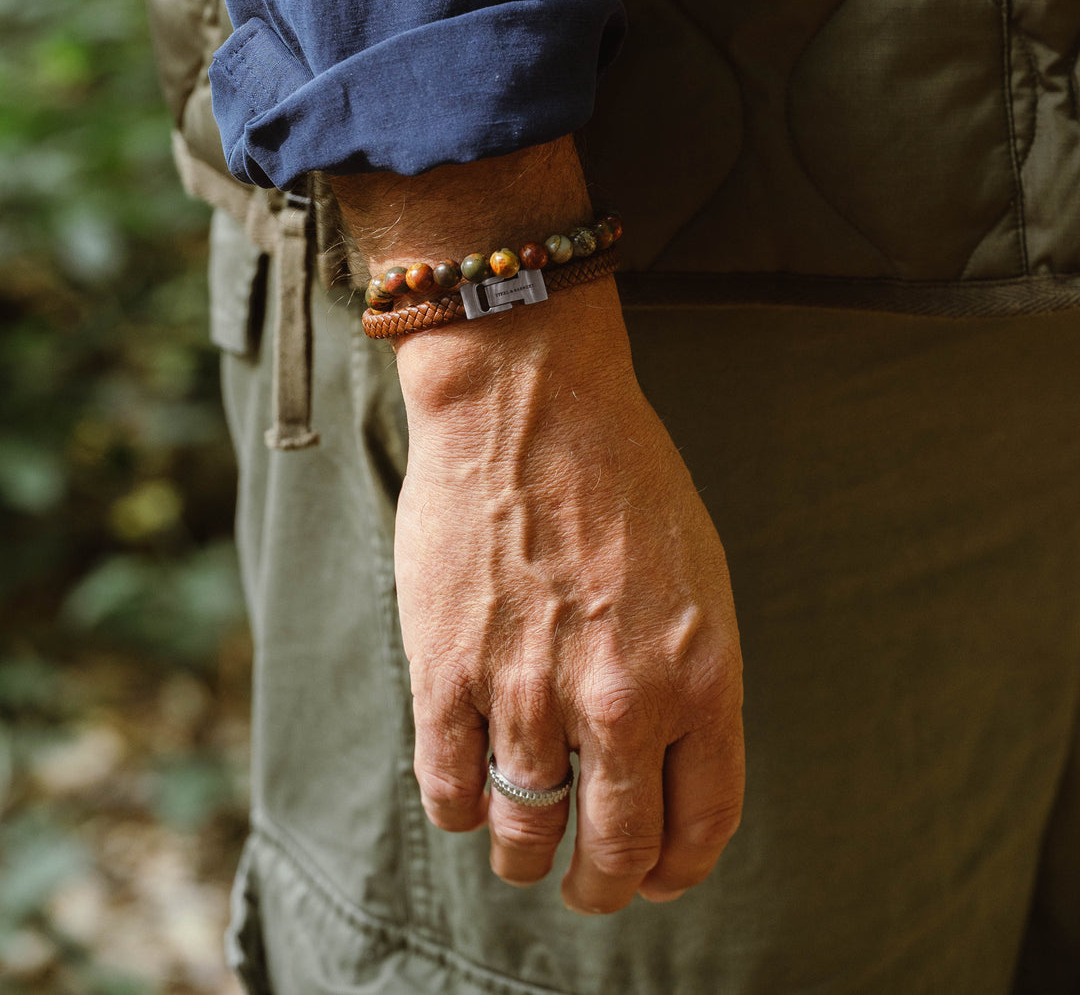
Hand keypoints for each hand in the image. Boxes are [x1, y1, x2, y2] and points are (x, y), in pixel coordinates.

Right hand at [393, 276, 744, 914]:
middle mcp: (622, 701)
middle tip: (588, 884)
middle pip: (615, 851)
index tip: (656, 873)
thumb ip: (688, 677)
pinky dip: (461, 810)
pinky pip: (451, 792)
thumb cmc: (621, 473)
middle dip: (602, 885)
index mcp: (700, 676)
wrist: (529, 401)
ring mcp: (529, 693)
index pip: (701, 825)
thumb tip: (662, 758)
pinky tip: (468, 791)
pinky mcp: (448, 674)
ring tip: (523, 844)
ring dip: (526, 855)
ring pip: (526, 835)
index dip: (676, 868)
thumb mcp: (698, 578)